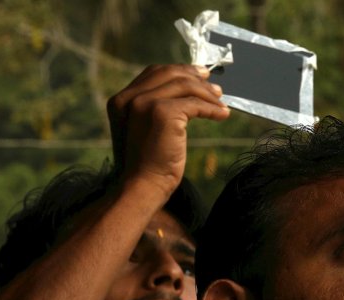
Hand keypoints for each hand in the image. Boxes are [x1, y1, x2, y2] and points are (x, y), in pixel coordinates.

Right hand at [107, 64, 230, 197]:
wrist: (143, 184)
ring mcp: (144, 103)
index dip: (179, 71)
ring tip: (221, 104)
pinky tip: (222, 115)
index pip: (154, 73)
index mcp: (121, 100)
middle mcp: (129, 97)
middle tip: (216, 88)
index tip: (199, 75)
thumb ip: (155, 108)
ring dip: (207, 94)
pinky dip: (211, 108)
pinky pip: (194, 103)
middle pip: (169, 73)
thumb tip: (186, 91)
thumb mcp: (147, 128)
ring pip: (184, 85)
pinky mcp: (162, 112)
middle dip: (195, 77)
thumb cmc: (148, 163)